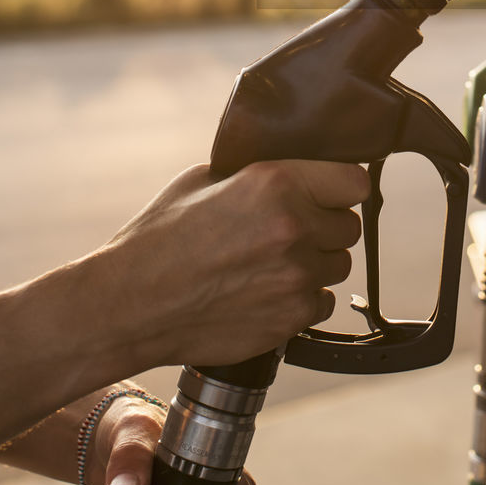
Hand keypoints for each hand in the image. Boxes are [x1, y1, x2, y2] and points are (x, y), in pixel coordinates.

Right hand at [99, 159, 369, 369]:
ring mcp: (295, 277)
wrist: (130, 304)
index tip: (329, 193)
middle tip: (291, 231)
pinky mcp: (290, 318)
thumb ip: (256, 171)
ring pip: (338, 265)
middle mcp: (294, 228)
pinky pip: (322, 303)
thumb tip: (287, 166)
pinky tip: (267, 293)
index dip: (341, 188)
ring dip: (315, 263)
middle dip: (325, 227)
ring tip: (271, 264)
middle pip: (348, 226)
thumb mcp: (203, 179)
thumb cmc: (159, 238)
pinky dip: (302, 300)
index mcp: (276, 182)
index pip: (355, 182)